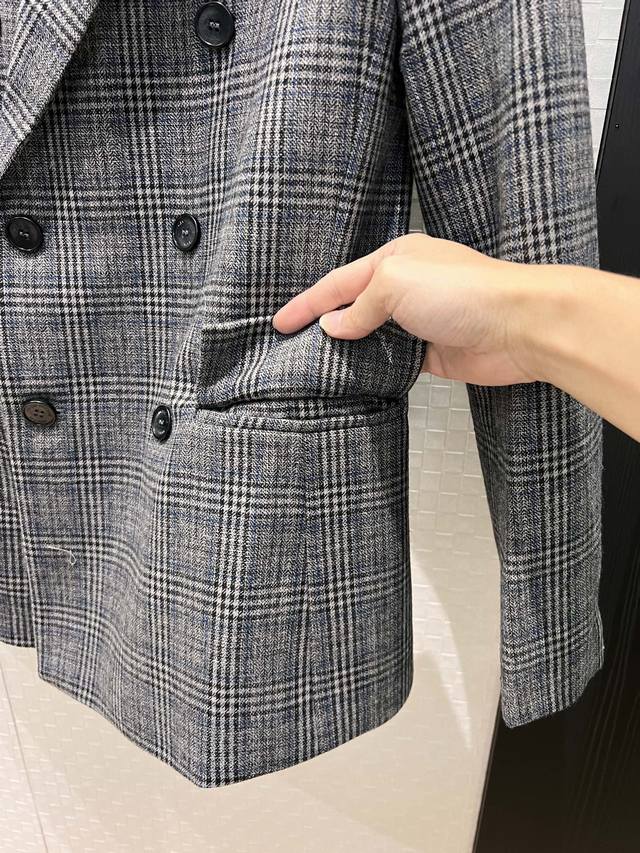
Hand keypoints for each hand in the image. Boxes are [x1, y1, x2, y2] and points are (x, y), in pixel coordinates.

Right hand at [271, 232, 541, 385]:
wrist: (518, 326)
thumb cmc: (461, 291)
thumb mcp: (396, 284)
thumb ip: (360, 307)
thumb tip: (334, 328)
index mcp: (395, 260)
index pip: (338, 283)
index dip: (307, 303)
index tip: (279, 322)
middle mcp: (405, 289)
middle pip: (352, 309)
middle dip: (322, 325)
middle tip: (288, 346)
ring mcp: (418, 323)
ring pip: (370, 338)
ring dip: (346, 351)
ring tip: (312, 367)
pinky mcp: (430, 354)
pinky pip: (391, 362)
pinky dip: (372, 369)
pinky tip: (352, 379)